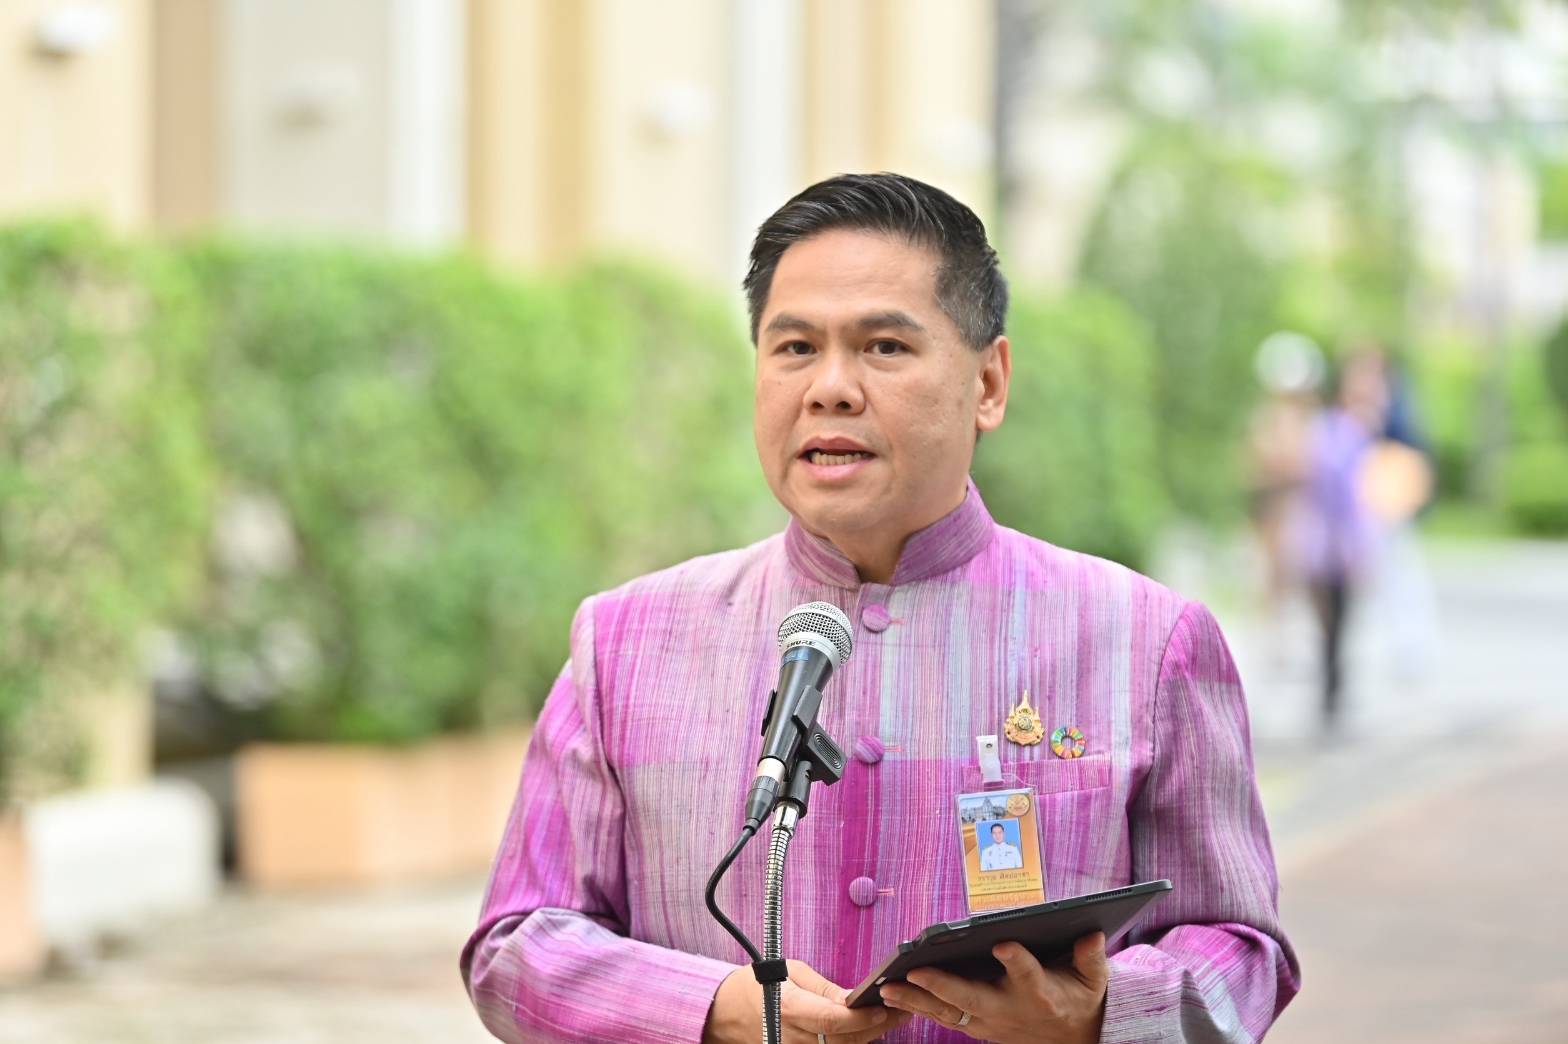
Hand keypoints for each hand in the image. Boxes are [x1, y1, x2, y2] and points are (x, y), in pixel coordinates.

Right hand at [702, 960, 913, 1043]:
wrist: (728, 1012)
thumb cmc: (759, 985)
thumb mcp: (793, 973)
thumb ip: (826, 990)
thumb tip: (856, 999)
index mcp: (790, 1008)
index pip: (833, 1020)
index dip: (862, 1017)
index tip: (885, 1006)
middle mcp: (794, 1036)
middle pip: (846, 1040)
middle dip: (878, 1026)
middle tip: (905, 1007)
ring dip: (870, 1035)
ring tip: (895, 1015)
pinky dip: (853, 1041)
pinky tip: (870, 1028)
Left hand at [877, 932, 1108, 1043]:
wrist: (1072, 1040)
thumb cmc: (1079, 999)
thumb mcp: (1093, 979)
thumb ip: (1091, 957)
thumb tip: (1092, 932)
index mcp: (1041, 994)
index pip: (1028, 975)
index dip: (1016, 960)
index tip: (1003, 944)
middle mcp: (1010, 1010)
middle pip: (973, 999)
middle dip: (943, 987)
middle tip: (917, 972)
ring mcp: (989, 1022)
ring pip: (949, 1013)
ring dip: (917, 1002)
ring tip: (888, 988)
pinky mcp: (976, 1027)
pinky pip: (943, 1018)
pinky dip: (916, 1009)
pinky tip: (891, 997)